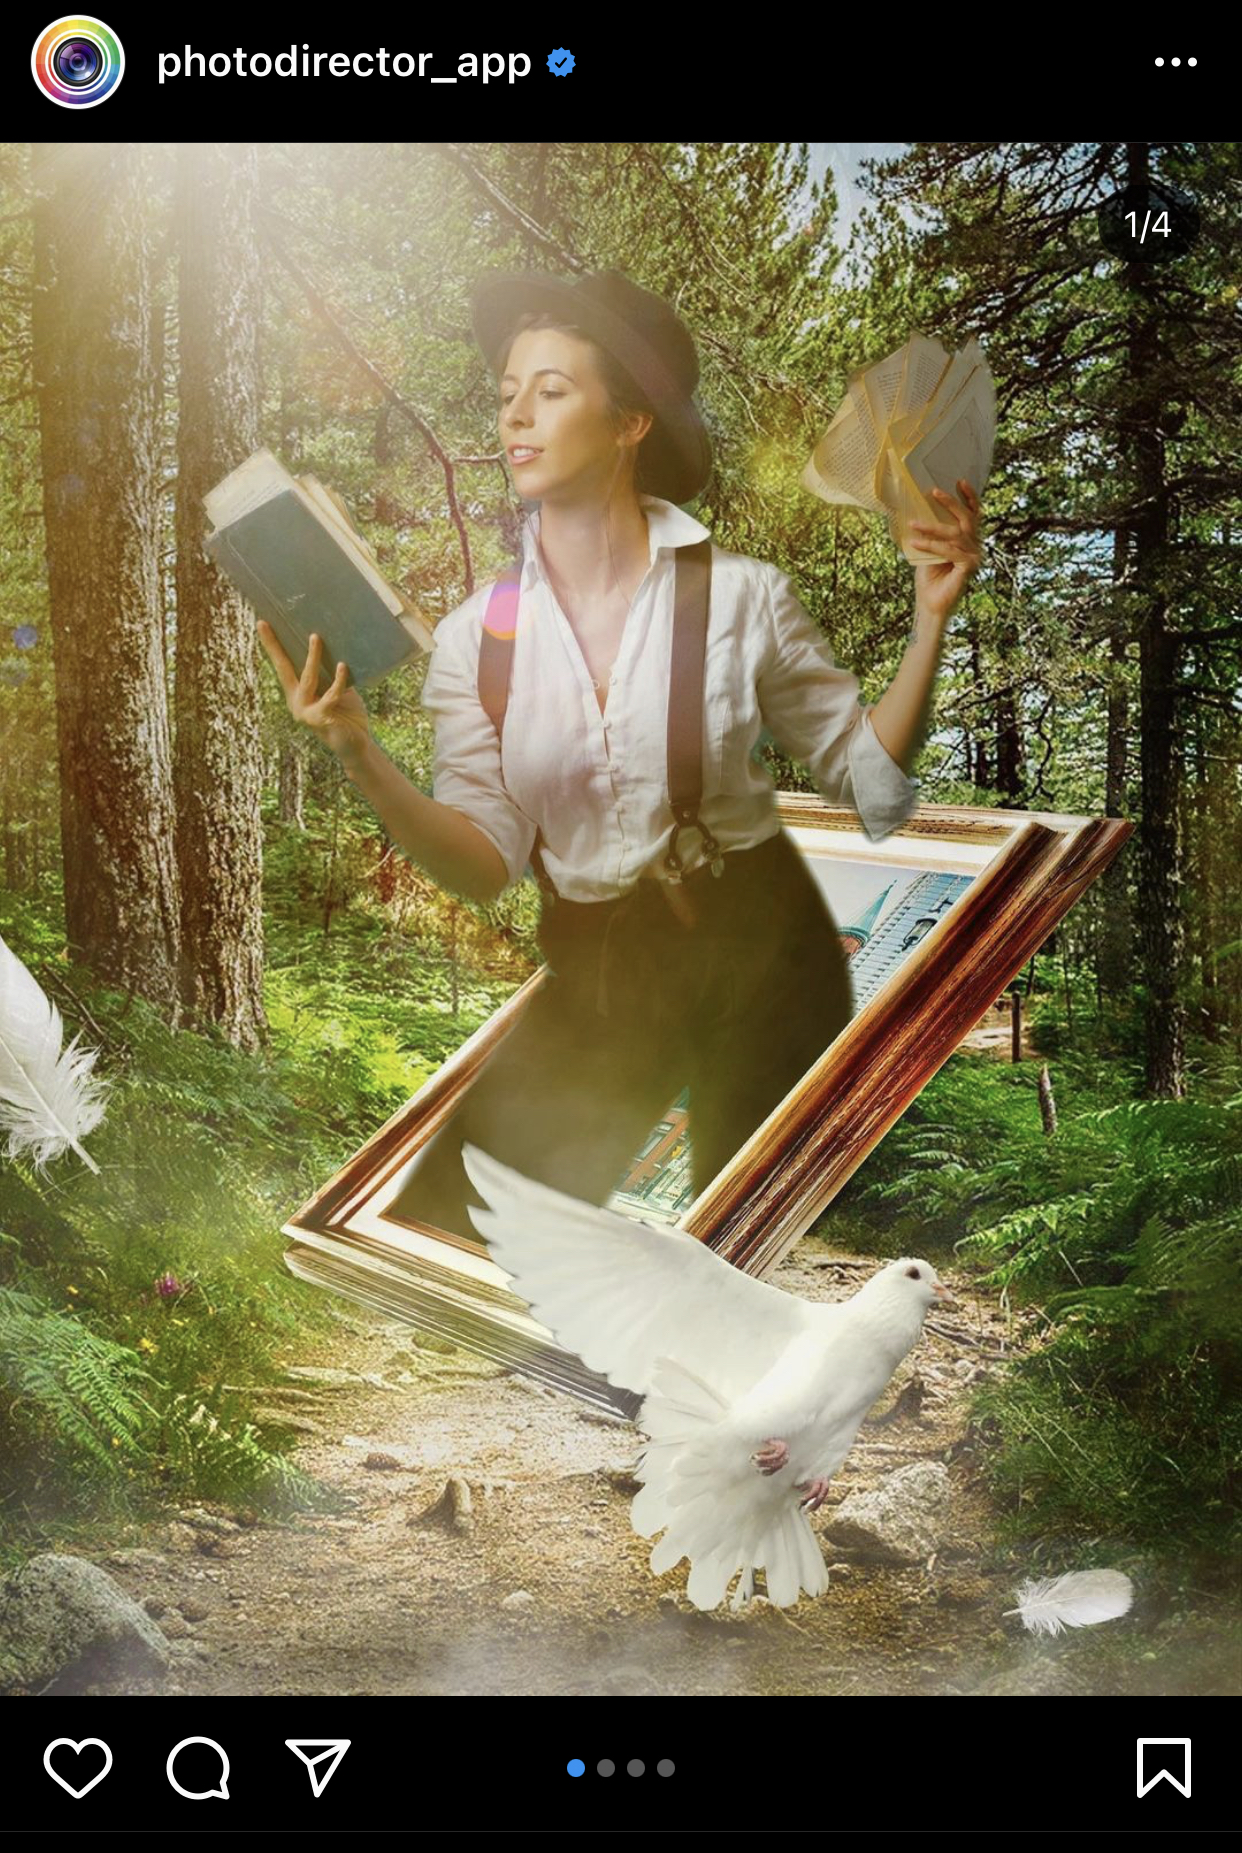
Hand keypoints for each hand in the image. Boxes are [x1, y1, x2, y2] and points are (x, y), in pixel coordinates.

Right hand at [257, 623, 371, 763]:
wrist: (357, 745)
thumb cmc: (347, 715)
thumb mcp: (338, 690)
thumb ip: (331, 675)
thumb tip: (336, 645)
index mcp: (298, 693)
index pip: (283, 665)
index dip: (272, 645)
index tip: (262, 623)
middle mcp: (296, 701)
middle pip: (283, 669)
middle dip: (273, 646)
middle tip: (263, 623)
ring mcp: (305, 711)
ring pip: (307, 678)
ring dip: (312, 657)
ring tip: (315, 637)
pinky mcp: (320, 718)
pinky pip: (330, 695)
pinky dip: (338, 680)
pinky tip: (342, 666)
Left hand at [910, 479, 983, 626]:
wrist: (929, 603)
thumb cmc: (929, 577)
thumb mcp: (928, 548)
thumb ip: (932, 532)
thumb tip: (919, 510)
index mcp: (968, 540)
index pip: (973, 514)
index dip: (969, 497)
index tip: (959, 481)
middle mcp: (974, 546)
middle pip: (967, 519)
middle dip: (950, 504)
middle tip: (934, 492)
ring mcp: (974, 556)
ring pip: (954, 534)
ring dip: (931, 527)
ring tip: (913, 524)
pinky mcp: (968, 567)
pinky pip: (949, 550)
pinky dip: (931, 545)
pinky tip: (915, 542)